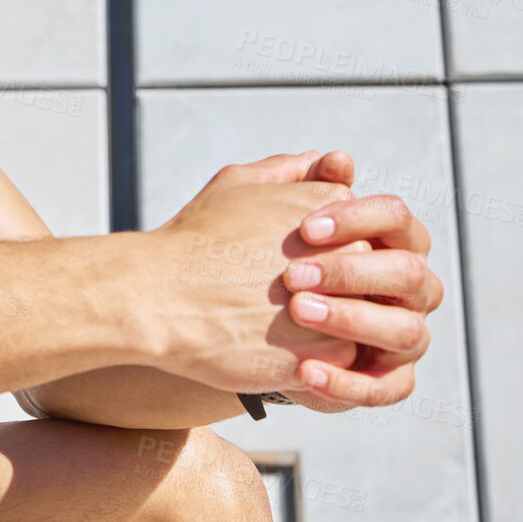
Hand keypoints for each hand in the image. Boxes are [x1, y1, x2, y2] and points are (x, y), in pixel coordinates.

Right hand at [144, 151, 361, 392]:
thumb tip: (320, 161)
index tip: (279, 259)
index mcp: (331, 206)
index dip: (318, 252)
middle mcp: (348, 250)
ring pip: (356, 319)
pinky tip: (275, 347)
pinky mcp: (330, 353)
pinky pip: (341, 360)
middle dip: (329, 288)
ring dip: (326, 325)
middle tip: (275, 294)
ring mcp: (343, 303)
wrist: (159, 297)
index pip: (355, 230)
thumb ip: (285, 171)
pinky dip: (314, 358)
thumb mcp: (236, 185)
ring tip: (273, 322)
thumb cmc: (193, 240)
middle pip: (363, 275)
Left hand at [276, 161, 444, 408]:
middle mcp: (410, 287)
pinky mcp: (388, 380)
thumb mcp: (269, 214)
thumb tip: (337, 160)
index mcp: (391, 239)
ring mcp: (405, 335)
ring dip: (352, 321)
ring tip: (298, 314)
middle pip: (409, 273)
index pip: (396, 217)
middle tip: (292, 276)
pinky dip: (347, 382)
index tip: (305, 227)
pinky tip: (304, 369)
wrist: (234, 318)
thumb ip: (301, 184)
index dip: (357, 218)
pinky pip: (387, 388)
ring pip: (406, 330)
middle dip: (353, 272)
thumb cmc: (261, 256)